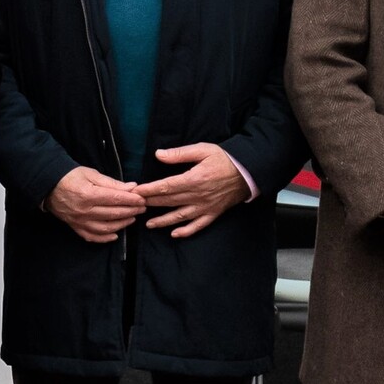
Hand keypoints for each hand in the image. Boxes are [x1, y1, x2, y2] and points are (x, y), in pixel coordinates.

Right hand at [46, 166, 145, 243]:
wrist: (48, 185)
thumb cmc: (70, 177)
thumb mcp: (91, 174)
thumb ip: (112, 183)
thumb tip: (132, 187)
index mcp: (88, 194)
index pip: (116, 199)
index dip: (132, 200)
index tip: (142, 199)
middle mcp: (84, 210)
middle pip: (113, 213)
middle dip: (131, 210)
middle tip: (142, 207)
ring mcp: (79, 221)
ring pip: (106, 228)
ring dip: (122, 224)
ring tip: (132, 218)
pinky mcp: (75, 227)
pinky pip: (92, 237)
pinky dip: (105, 238)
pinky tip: (115, 235)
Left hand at [134, 143, 251, 238]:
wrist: (249, 171)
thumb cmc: (225, 158)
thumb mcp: (202, 150)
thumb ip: (179, 154)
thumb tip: (158, 155)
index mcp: (194, 179)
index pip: (166, 186)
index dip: (149, 190)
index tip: (135, 192)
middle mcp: (198, 196)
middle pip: (169, 201)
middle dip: (150, 203)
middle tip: (135, 206)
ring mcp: (206, 207)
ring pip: (180, 216)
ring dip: (163, 221)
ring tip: (148, 224)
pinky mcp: (213, 213)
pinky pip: (198, 226)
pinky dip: (186, 231)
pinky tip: (175, 234)